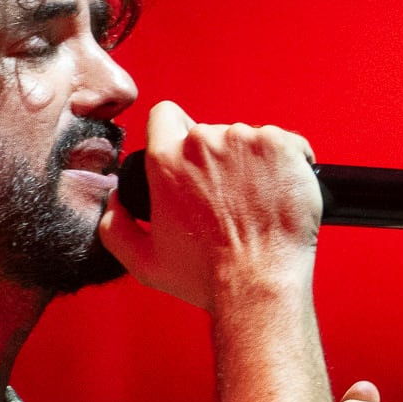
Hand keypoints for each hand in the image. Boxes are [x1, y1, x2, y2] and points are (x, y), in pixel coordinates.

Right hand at [96, 99, 323, 309]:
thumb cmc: (207, 277)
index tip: (190, 155)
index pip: (165, 115)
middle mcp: (204, 142)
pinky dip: (287, 162)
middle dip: (219, 158)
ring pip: (248, 138)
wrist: (260, 285)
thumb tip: (115, 200)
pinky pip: (286, 142)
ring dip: (253, 161)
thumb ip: (115, 226)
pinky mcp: (283, 146)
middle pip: (210, 132)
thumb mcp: (144, 262)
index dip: (176, 132)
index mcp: (166, 161)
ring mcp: (246, 141)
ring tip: (258, 200)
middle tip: (230, 197)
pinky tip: (282, 191)